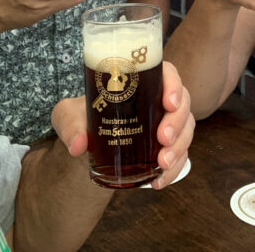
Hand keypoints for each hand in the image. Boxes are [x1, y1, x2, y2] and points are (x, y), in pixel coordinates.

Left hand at [51, 62, 194, 189]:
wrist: (85, 142)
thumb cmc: (82, 118)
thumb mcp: (68, 115)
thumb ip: (69, 124)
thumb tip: (79, 145)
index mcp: (142, 82)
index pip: (168, 74)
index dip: (174, 86)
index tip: (168, 103)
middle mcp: (158, 101)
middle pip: (183, 104)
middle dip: (178, 123)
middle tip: (163, 139)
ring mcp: (165, 124)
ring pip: (186, 130)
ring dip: (179, 147)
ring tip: (163, 163)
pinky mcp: (165, 147)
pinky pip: (180, 156)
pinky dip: (174, 170)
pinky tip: (158, 181)